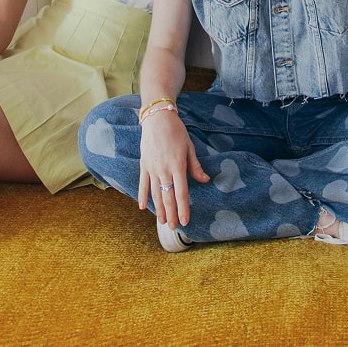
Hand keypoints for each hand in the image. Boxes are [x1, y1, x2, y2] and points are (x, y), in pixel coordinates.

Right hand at [138, 110, 208, 229]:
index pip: (181, 193)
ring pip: (155, 193)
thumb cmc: (176, 131)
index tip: (186, 221)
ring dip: (159, 209)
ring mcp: (152, 168)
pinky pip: (142, 184)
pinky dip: (142, 196)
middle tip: (175, 228)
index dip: (183, 208)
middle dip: (172, 214)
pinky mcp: (143, 165)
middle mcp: (164, 169)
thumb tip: (205, 180)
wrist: (157, 118)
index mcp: (178, 165)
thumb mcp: (189, 147)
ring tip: (163, 222)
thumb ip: (195, 166)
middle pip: (168, 197)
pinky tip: (143, 207)